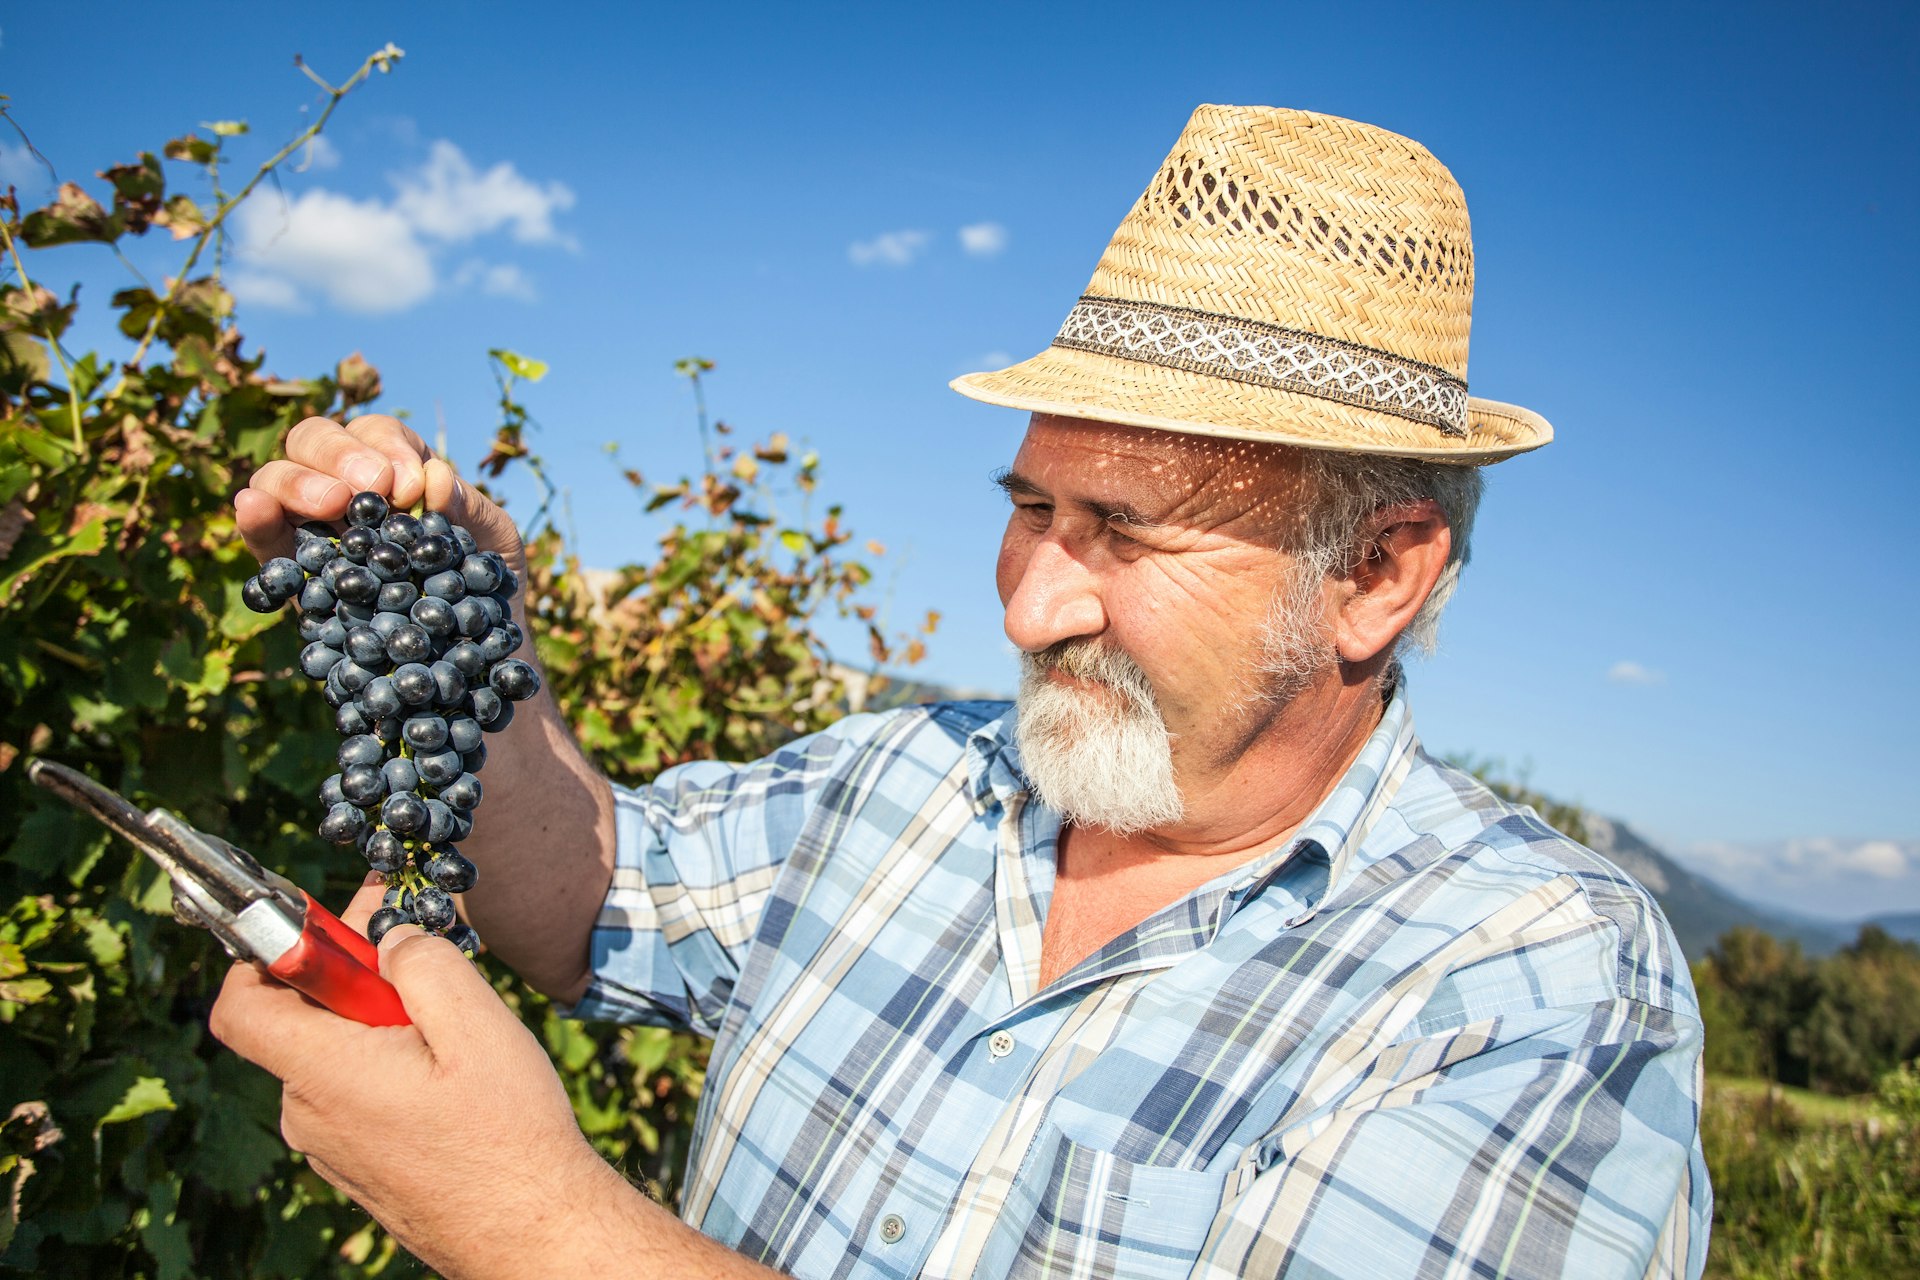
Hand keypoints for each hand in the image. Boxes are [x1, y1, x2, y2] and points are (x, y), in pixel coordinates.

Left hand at [208, 877, 607, 1276]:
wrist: (530, 1233)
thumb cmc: (507, 1135)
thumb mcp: (478, 1027)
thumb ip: (424, 966)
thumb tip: (389, 938)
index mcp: (325, 1073)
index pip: (239, 1004)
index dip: (264, 952)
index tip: (322, 929)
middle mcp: (309, 1114)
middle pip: (297, 1022)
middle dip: (349, 979)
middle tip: (415, 953)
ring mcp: (328, 1146)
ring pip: (331, 1058)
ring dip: (375, 1025)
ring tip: (450, 1026)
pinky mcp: (354, 1165)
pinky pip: (351, 1094)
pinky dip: (384, 1065)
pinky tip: (448, 1074)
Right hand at [234, 414, 522, 570]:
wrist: (473, 650)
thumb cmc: (486, 584)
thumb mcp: (497, 543)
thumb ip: (470, 511)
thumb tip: (435, 480)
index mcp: (398, 468)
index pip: (377, 434)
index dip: (388, 449)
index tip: (408, 485)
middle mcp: (347, 487)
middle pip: (317, 439)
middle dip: (337, 454)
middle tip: (367, 488)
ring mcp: (312, 525)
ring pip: (276, 477)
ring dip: (295, 483)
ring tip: (330, 506)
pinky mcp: (289, 568)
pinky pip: (261, 534)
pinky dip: (254, 518)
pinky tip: (255, 509)